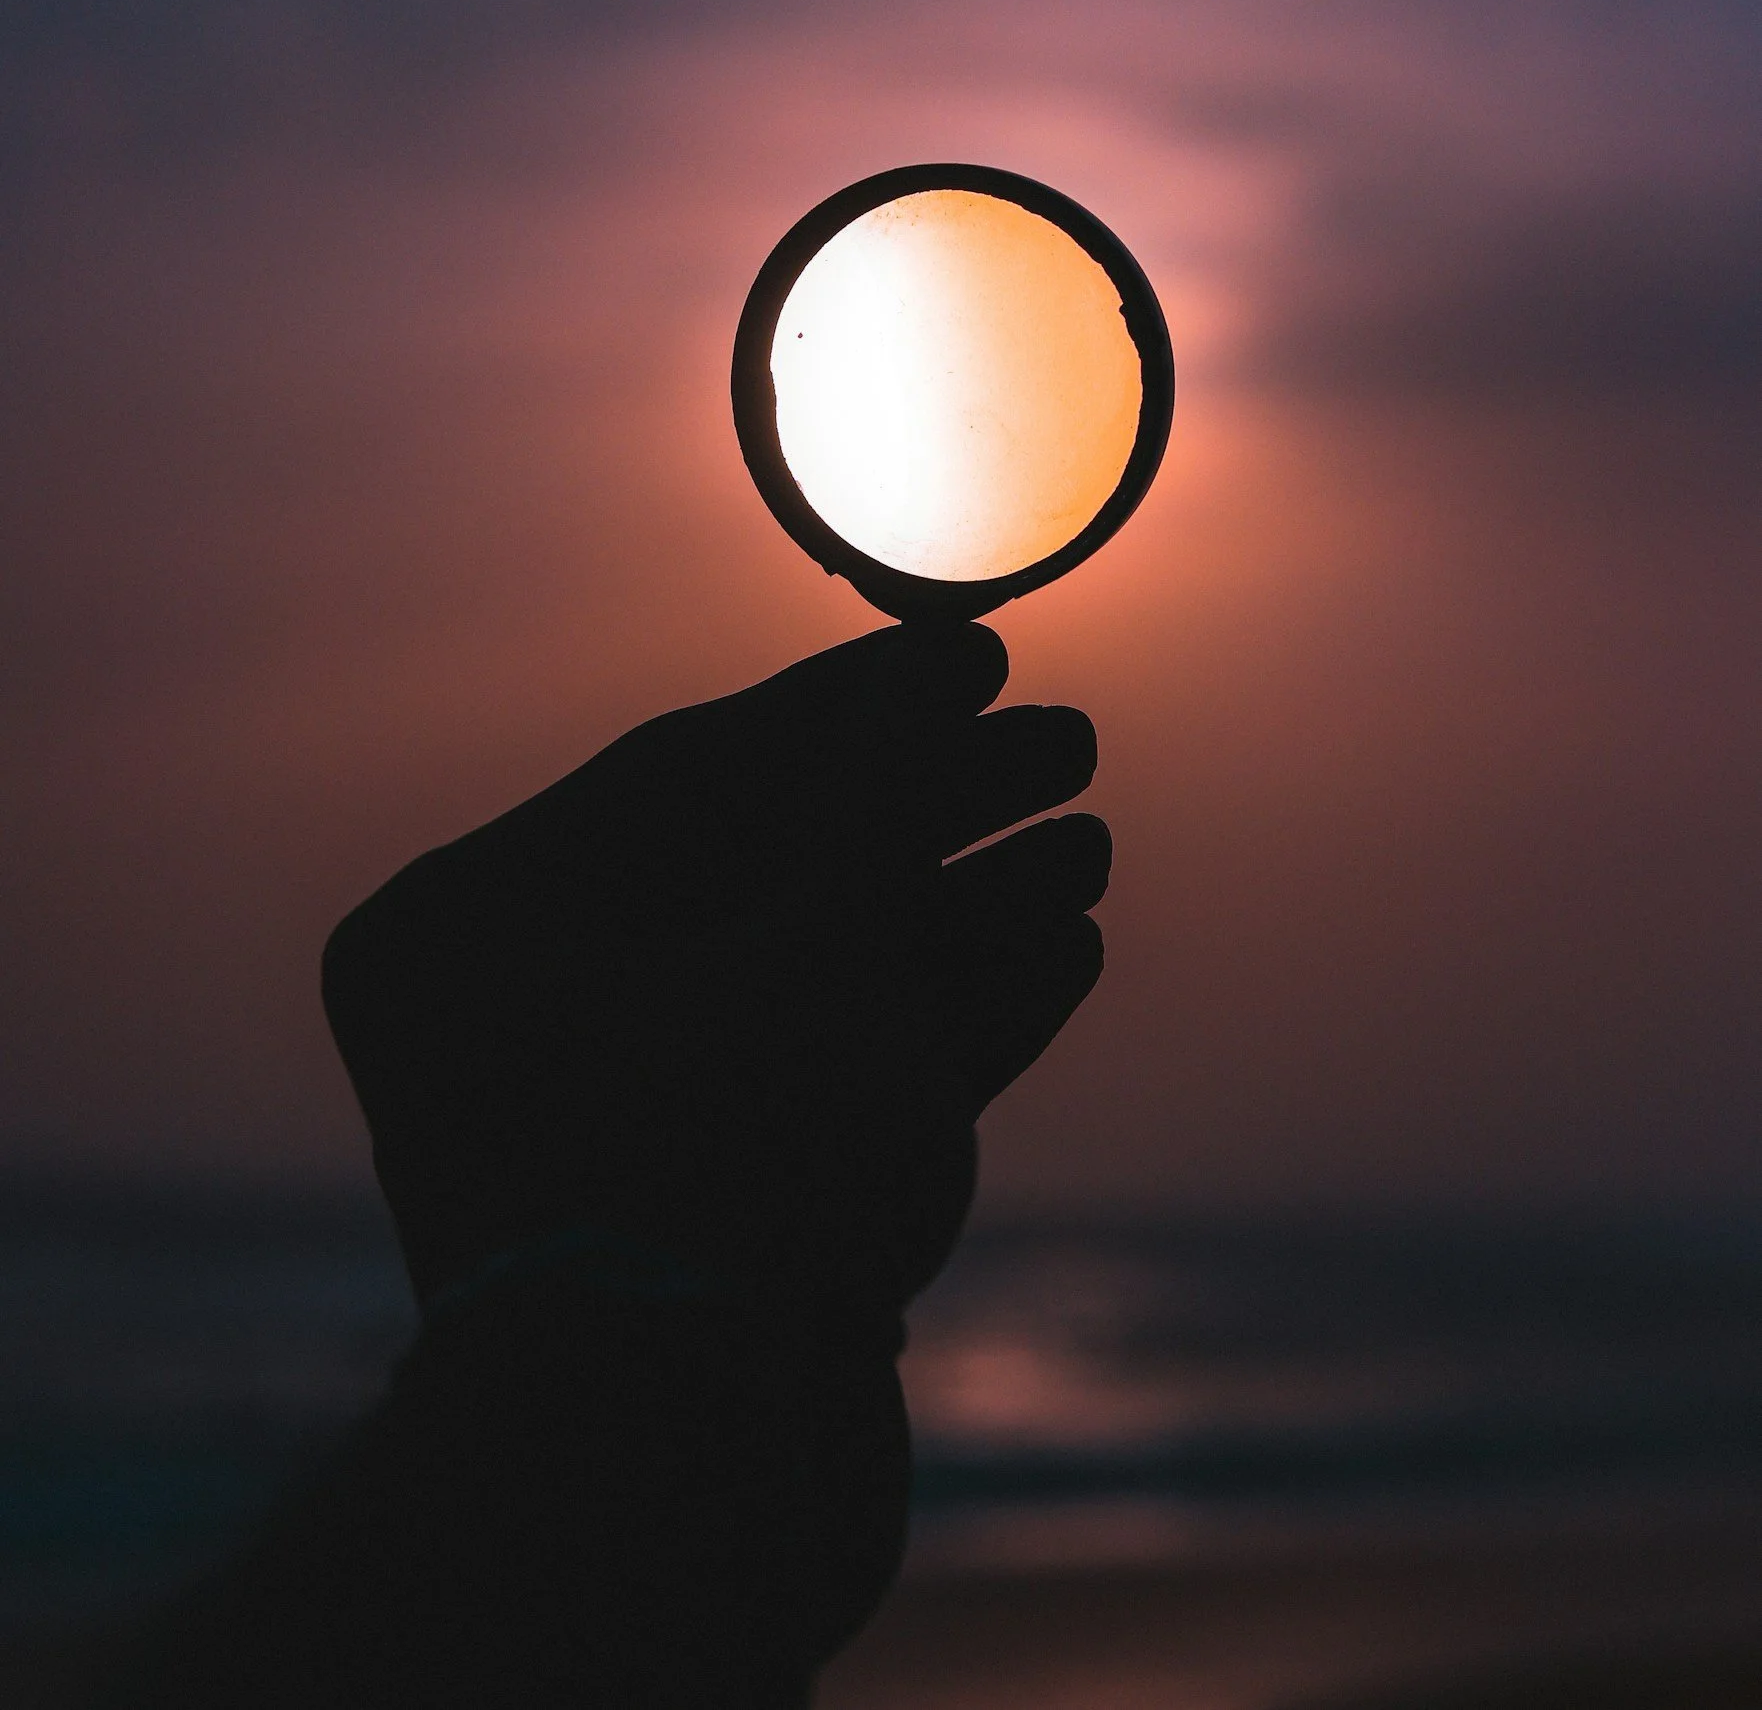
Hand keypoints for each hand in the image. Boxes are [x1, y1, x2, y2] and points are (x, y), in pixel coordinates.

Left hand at [322, 620, 1108, 1319]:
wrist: (682, 1489)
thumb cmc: (716, 1158)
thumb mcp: (809, 929)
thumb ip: (876, 786)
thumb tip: (932, 673)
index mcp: (474, 932)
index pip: (694, 769)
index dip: (858, 700)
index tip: (981, 650)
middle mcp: (526, 1027)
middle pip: (767, 872)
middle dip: (931, 805)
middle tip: (1067, 742)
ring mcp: (620, 1137)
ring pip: (819, 983)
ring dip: (963, 906)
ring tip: (1084, 840)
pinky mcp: (714, 1232)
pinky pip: (841, 1087)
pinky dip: (951, 1019)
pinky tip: (1062, 946)